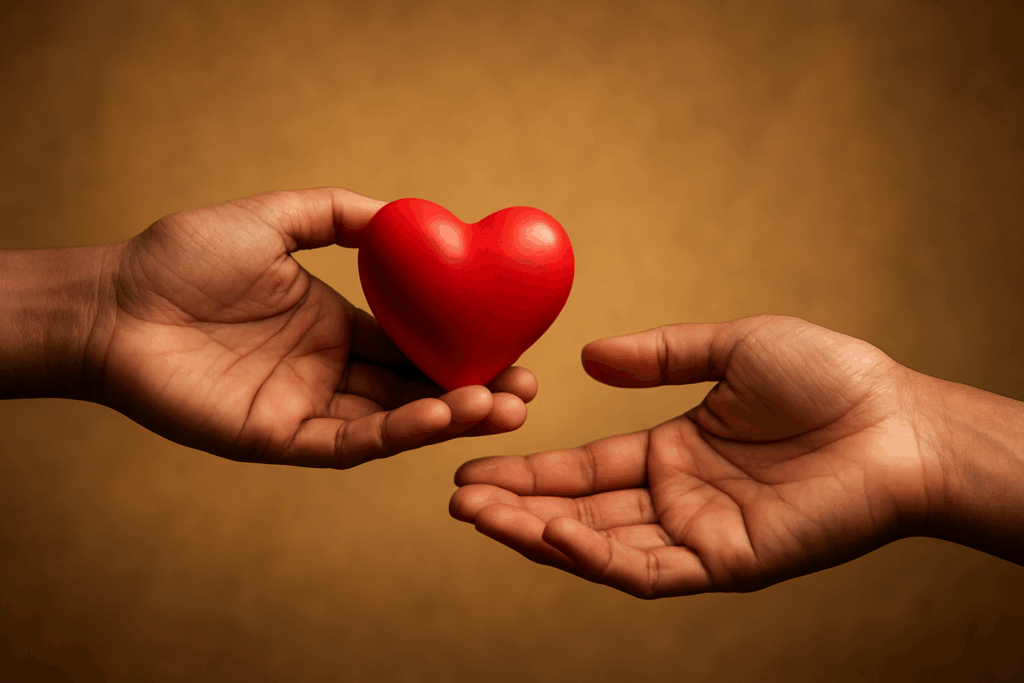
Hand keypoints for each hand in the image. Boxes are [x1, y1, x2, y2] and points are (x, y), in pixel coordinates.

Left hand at [91, 188, 536, 467]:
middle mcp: (330, 370)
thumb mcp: (276, 218)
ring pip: (394, 420)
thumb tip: (403, 217)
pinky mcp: (279, 438)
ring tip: (502, 405)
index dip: (465, 348)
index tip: (513, 343)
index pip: (415, 344)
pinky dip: (397, 432)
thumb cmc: (184, 257)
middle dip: (476, 392)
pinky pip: (349, 440)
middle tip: (526, 391)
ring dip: (450, 416)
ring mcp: (307, 407)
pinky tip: (440, 414)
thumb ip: (339, 215)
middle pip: (417, 388)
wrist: (114, 302)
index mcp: (336, 326)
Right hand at [450, 316, 937, 596]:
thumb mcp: (730, 348)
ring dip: (540, 535)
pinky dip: (598, 559)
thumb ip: (658, 356)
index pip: (585, 469)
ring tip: (481, 516)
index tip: (473, 462)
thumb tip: (586, 359)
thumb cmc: (828, 377)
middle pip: (580, 511)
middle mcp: (678, 499)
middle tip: (457, 498)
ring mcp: (699, 534)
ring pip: (602, 547)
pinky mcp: (728, 562)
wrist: (897, 418)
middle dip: (517, 508)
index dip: (529, 471)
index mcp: (673, 452)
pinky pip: (650, 570)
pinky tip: (553, 535)